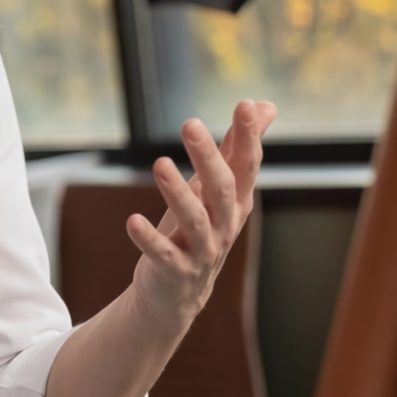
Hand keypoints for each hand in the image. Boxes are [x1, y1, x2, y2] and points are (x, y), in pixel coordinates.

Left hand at [125, 100, 274, 326]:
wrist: (179, 293)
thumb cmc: (198, 230)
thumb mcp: (218, 189)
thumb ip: (237, 148)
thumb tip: (264, 105)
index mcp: (236, 202)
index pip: (246, 166)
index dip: (248, 136)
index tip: (244, 104)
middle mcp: (224, 225)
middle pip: (221, 189)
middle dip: (208, 157)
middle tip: (191, 124)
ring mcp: (201, 250)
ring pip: (194, 219)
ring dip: (177, 192)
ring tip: (160, 164)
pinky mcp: (174, 269)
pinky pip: (163, 253)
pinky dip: (148, 239)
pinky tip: (132, 221)